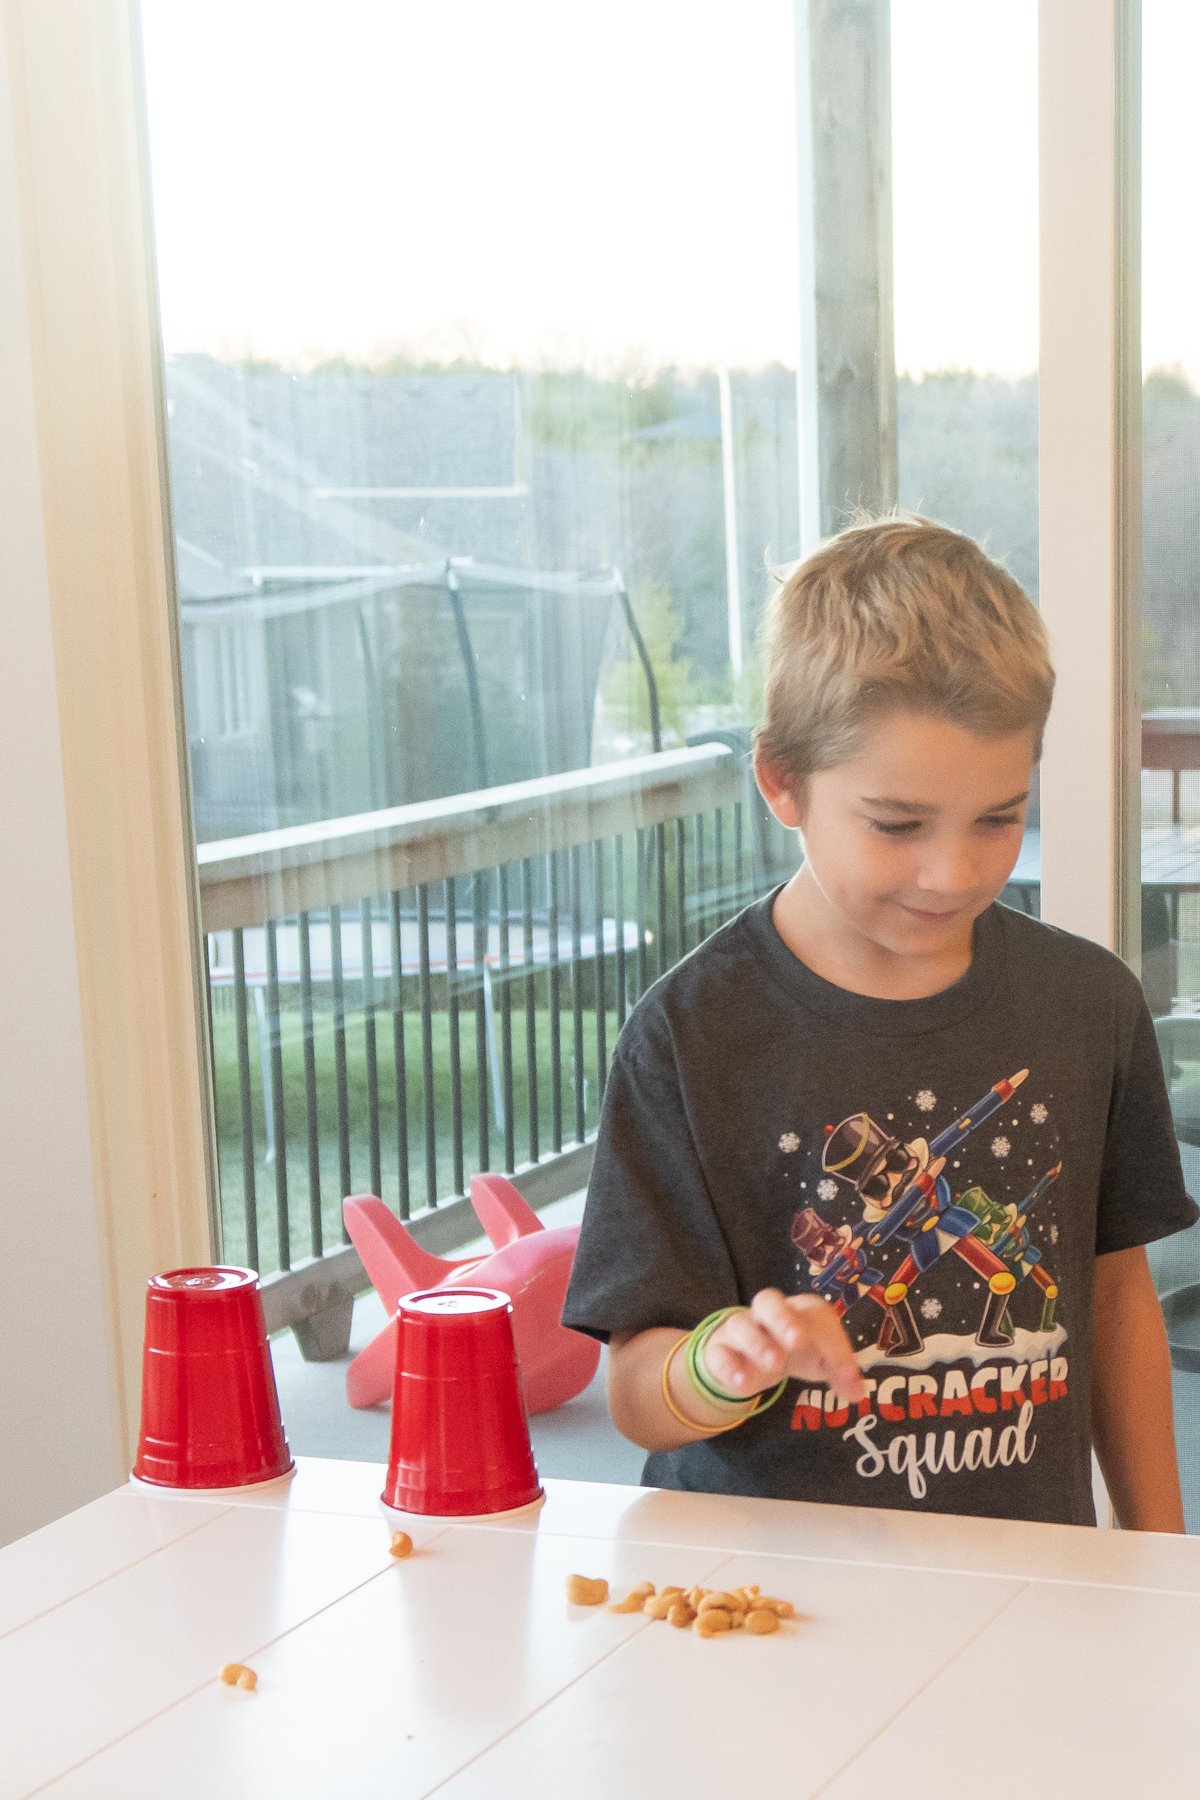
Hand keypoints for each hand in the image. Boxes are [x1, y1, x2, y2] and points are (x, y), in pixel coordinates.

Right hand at [701, 1290, 866, 1406]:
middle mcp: (765, 1314)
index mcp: (797, 1311)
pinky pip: (718, 1352)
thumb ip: (840, 1374)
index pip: (816, 1316)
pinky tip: (743, 1383)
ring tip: (774, 1365)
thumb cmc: (790, 1351)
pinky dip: (729, 1366)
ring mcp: (739, 1330)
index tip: (847, 1374)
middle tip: (798, 1340)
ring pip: (740, 1323)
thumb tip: (858, 1393)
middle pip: (768, 1300)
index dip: (834, 1343)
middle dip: (783, 1318)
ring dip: (757, 1342)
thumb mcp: (818, 1361)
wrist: (743, 1355)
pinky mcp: (717, 1351)